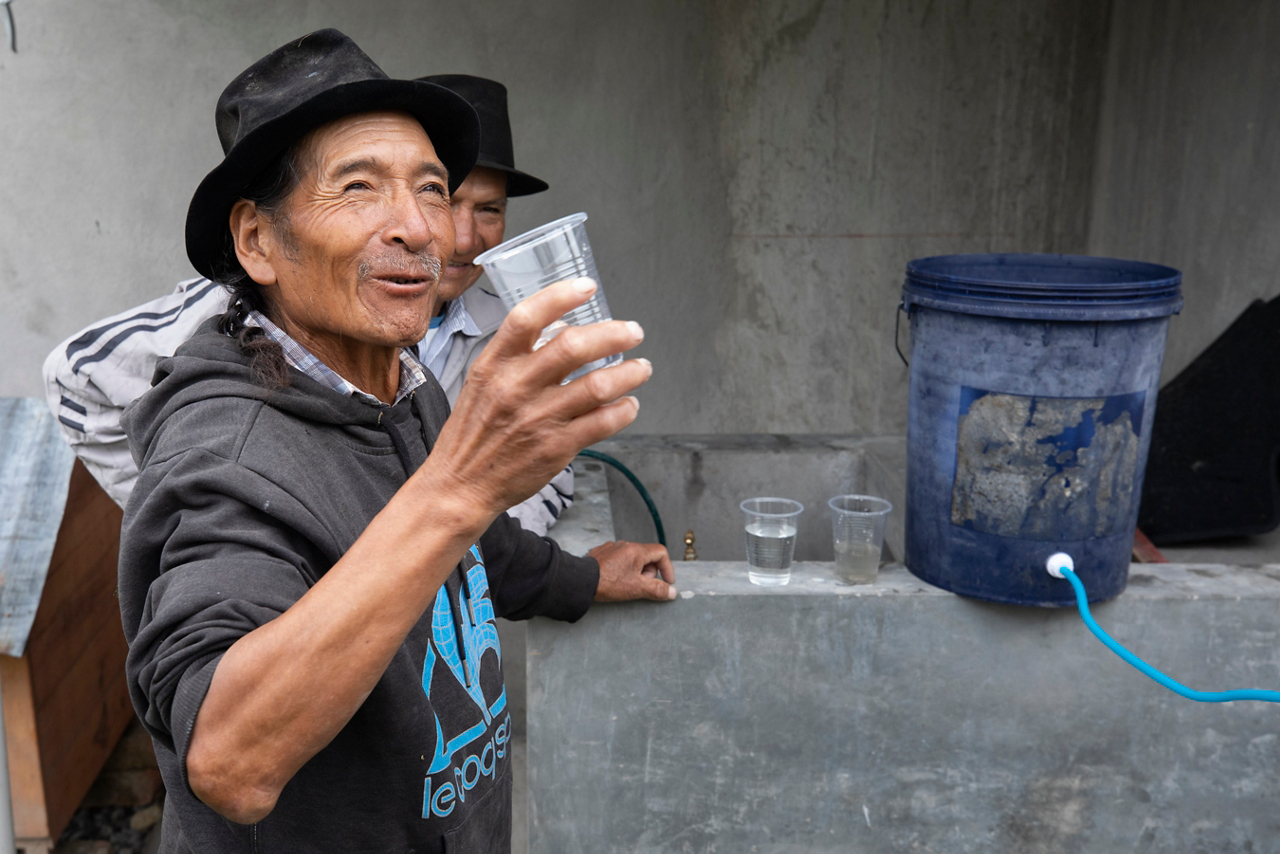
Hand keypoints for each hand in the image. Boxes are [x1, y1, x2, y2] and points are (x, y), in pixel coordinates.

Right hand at [426, 278, 650, 522]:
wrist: (461, 484)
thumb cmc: (474, 431)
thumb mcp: (484, 381)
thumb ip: (519, 354)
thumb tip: (563, 326)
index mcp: (495, 364)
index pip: (527, 317)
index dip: (560, 296)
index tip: (588, 287)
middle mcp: (516, 387)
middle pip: (573, 346)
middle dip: (613, 334)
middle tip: (633, 331)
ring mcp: (538, 418)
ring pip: (597, 385)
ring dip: (629, 373)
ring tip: (642, 368)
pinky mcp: (556, 448)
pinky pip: (602, 422)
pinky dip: (624, 410)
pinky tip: (629, 405)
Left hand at [589, 540, 675, 601]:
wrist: (580, 581)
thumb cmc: (607, 583)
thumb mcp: (636, 588)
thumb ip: (656, 589)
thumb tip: (671, 592)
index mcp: (636, 550)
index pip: (661, 553)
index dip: (667, 568)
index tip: (666, 582)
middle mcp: (624, 545)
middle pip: (647, 556)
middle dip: (649, 573)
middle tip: (641, 586)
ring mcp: (612, 548)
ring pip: (632, 558)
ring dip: (636, 572)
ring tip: (626, 585)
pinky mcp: (601, 553)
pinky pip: (619, 559)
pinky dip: (622, 569)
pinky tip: (614, 580)